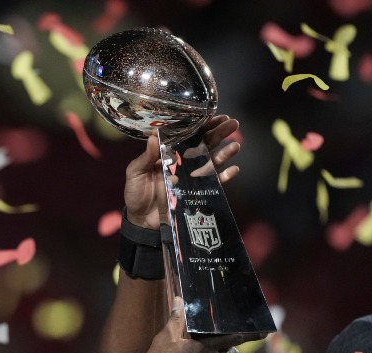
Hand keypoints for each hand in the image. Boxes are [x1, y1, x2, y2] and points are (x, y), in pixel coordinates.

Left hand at [122, 115, 240, 228]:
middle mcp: (183, 162)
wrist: (140, 219)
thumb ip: (146, 156)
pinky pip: (213, 183)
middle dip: (219, 133)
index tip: (213, 115)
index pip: (187, 135)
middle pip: (204, 144)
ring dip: (225, 153)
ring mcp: (191, 176)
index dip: (200, 125)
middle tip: (232, 123)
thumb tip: (154, 134)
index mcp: (168, 153)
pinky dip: (224, 177)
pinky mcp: (196, 191)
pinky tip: (234, 169)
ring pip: (212, 161)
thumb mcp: (136, 172)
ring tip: (236, 145)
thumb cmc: (135, 193)